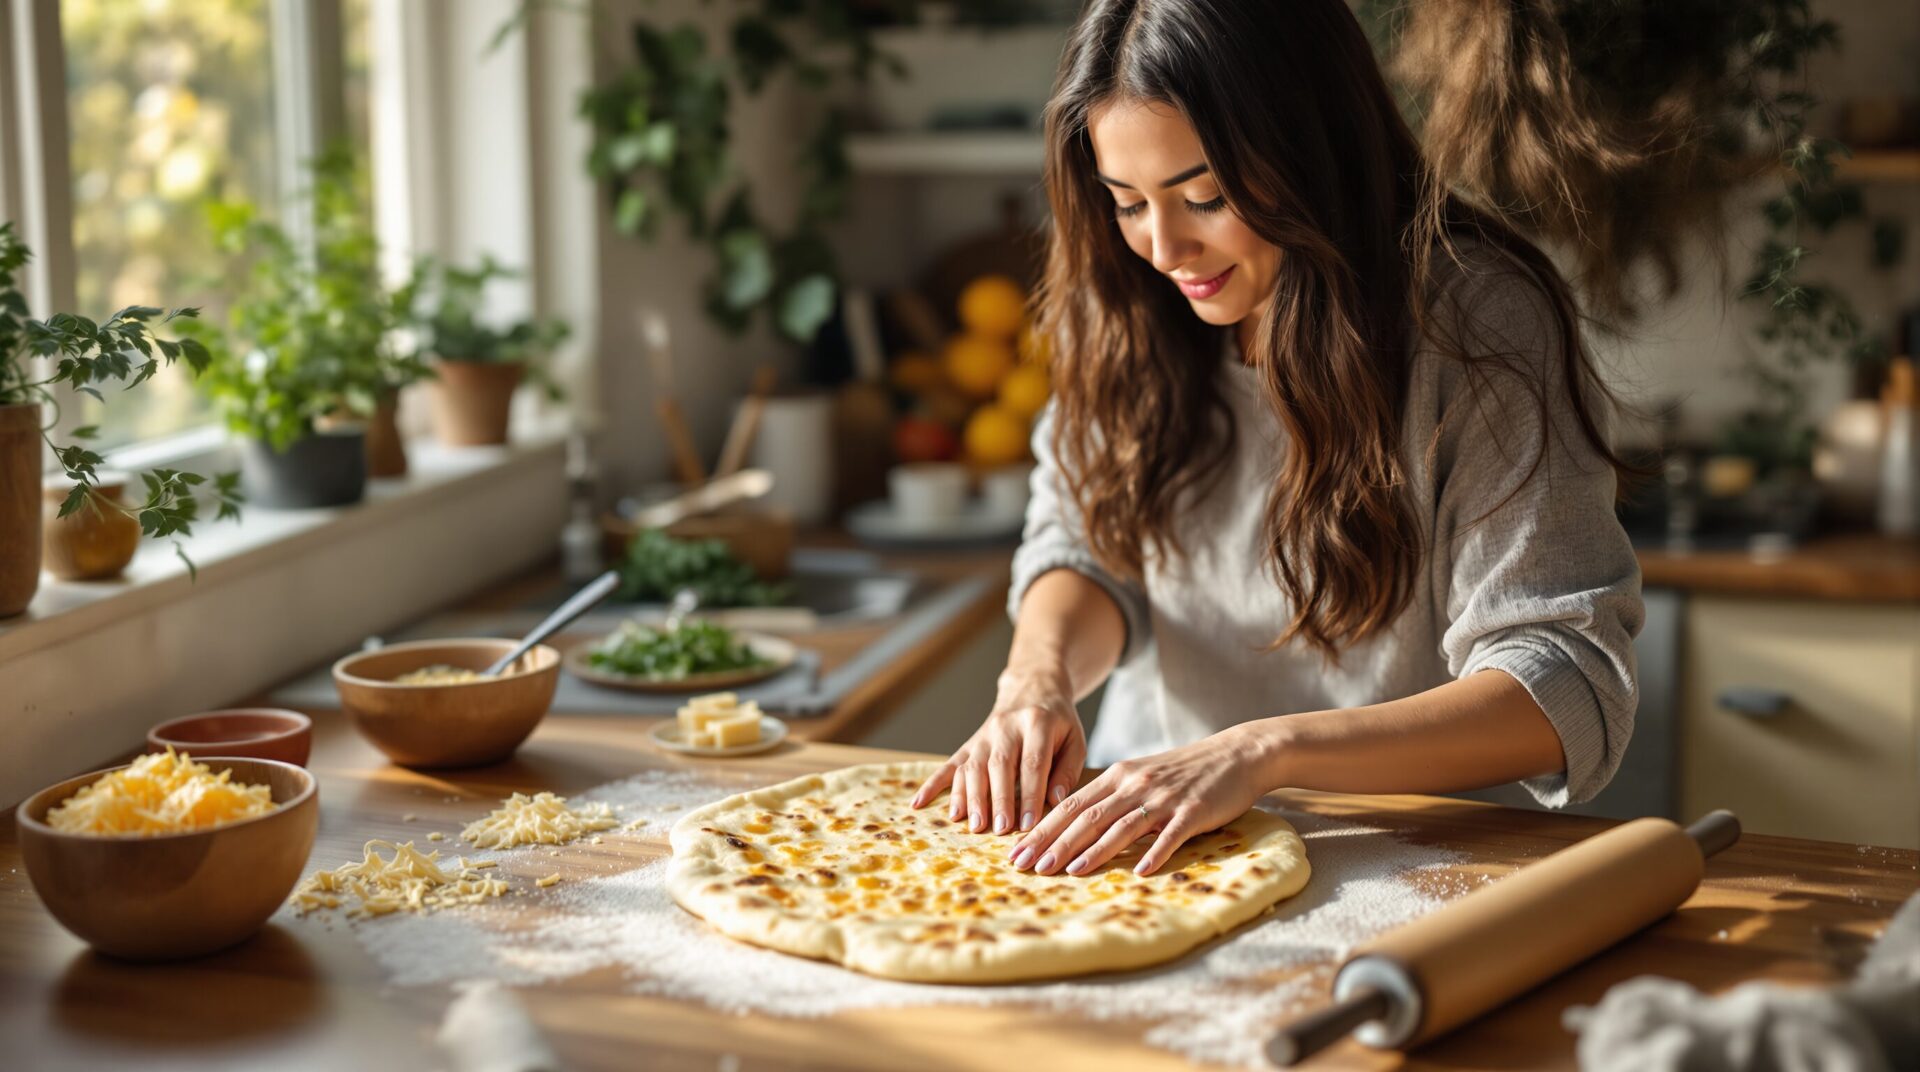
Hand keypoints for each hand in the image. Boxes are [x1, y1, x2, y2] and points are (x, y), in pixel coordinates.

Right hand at [910, 660, 1085, 834]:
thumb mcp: (1075, 739)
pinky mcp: (968, 744)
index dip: (1029, 795)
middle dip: (997, 800)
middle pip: (998, 766)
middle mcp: (1005, 727)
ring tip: (972, 825)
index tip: (1029, 824)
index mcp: (1037, 724)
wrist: (1032, 688)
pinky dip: (932, 785)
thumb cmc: (1057, 722)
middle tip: (998, 829)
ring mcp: (983, 736)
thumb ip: (1068, 771)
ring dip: (969, 798)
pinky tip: (919, 804)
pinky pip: (948, 765)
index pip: (1032, 762)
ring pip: (971, 767)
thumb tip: (1055, 802)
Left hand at [1006, 725, 1273, 877]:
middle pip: (1087, 816)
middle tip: (1027, 868)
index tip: (1015, 853)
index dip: (1042, 830)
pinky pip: (1170, 834)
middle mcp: (1135, 784)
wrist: (1236, 754)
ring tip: (1067, 872)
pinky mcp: (1193, 811)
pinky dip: (1154, 852)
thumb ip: (1112, 799)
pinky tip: (1138, 871)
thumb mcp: (1141, 778)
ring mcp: (1163, 797)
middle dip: (1054, 843)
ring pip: (1120, 825)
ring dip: (1092, 850)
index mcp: (1118, 775)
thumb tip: (1077, 829)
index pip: (1070, 805)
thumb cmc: (1185, 772)